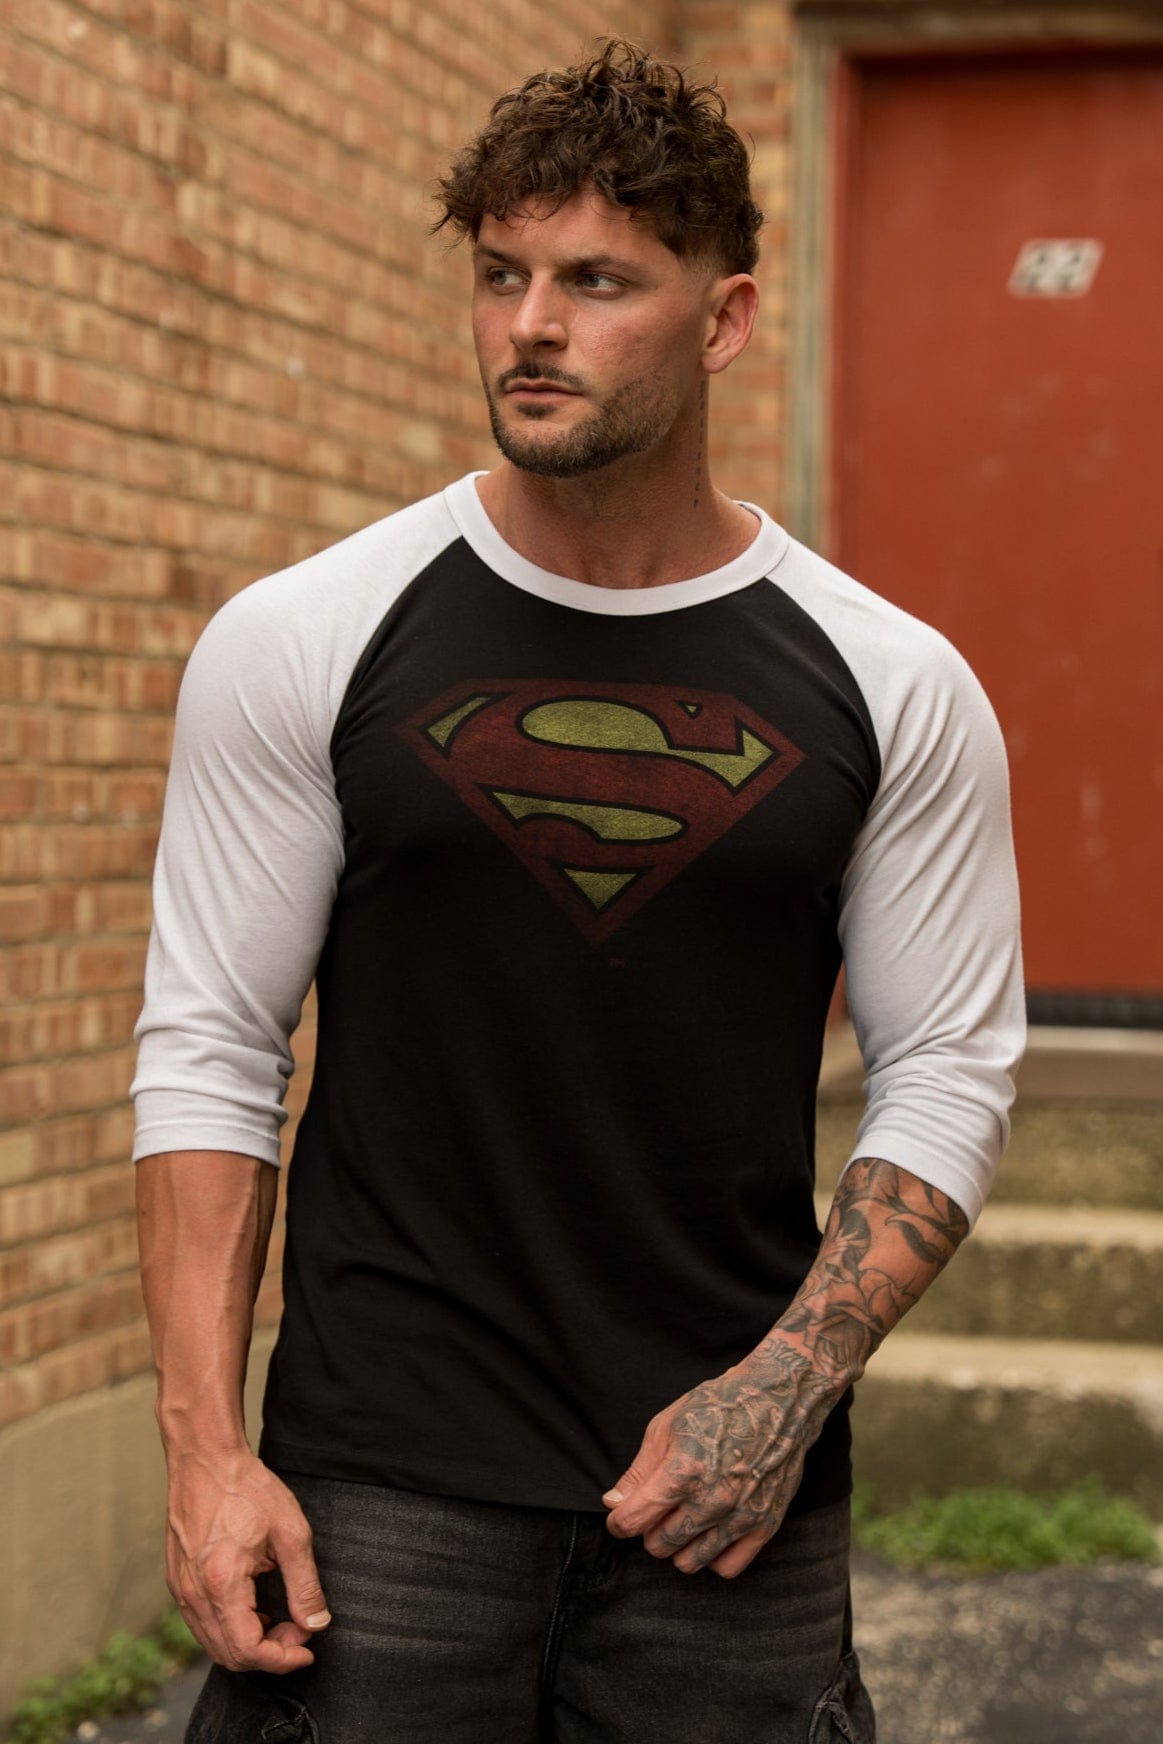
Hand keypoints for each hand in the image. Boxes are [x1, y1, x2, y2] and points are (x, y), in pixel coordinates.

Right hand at [165, 1447, 330, 1671]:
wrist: (205, 1459)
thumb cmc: (248, 1488)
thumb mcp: (290, 1532)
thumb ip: (305, 1584)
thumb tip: (316, 1624)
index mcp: (221, 1583)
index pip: (248, 1650)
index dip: (282, 1659)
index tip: (307, 1646)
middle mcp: (193, 1594)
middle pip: (228, 1655)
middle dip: (268, 1653)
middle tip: (297, 1629)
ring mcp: (180, 1590)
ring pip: (213, 1643)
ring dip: (248, 1644)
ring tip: (279, 1618)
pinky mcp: (177, 1581)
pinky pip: (202, 1624)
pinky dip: (229, 1629)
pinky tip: (254, 1606)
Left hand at [602, 1342, 839, 1578]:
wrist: (777, 1400)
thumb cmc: (718, 1406)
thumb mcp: (667, 1426)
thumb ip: (638, 1471)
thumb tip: (613, 1503)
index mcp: (682, 1472)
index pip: (633, 1521)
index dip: (618, 1522)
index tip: (620, 1516)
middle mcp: (712, 1500)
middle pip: (659, 1545)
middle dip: (649, 1530)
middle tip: (658, 1508)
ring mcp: (740, 1516)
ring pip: (689, 1562)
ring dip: (678, 1546)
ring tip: (683, 1519)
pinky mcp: (765, 1525)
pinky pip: (727, 1568)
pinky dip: (712, 1556)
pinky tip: (709, 1532)